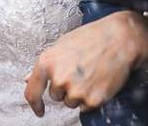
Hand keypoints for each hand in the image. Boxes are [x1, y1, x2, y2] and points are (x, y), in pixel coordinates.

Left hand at [24, 11, 147, 115]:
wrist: (120, 39)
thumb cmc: (91, 38)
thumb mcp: (62, 45)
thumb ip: (46, 65)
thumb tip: (28, 79)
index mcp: (47, 62)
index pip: (32, 92)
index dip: (34, 103)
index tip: (38, 109)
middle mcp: (58, 79)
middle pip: (56, 96)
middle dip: (65, 86)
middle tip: (80, 70)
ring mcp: (75, 91)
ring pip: (70, 102)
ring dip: (78, 93)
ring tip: (90, 73)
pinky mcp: (91, 100)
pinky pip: (85, 107)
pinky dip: (91, 98)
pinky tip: (98, 81)